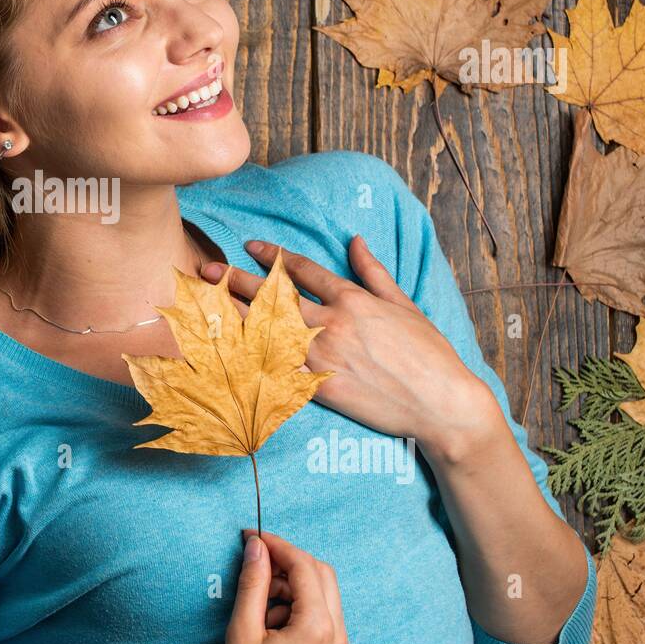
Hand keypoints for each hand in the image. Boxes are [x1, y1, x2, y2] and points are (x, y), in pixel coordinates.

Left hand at [201, 237, 500, 461]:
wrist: (443, 403)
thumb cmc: (429, 354)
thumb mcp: (404, 305)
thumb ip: (375, 272)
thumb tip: (355, 240)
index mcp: (354, 299)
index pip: (304, 270)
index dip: (274, 255)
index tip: (250, 246)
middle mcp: (333, 322)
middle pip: (273, 296)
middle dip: (236, 280)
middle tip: (205, 269)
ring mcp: (325, 355)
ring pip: (267, 330)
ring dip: (231, 316)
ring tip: (201, 304)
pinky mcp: (322, 387)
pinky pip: (276, 370)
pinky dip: (248, 360)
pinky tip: (221, 352)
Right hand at [224, 530, 347, 643]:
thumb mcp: (244, 631)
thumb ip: (252, 585)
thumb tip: (256, 547)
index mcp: (316, 626)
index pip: (303, 565)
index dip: (276, 545)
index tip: (253, 537)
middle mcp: (335, 632)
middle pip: (320, 572)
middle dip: (287, 563)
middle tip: (258, 563)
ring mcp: (337, 642)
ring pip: (321, 592)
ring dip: (290, 586)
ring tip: (260, 603)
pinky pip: (320, 612)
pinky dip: (296, 605)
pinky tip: (271, 621)